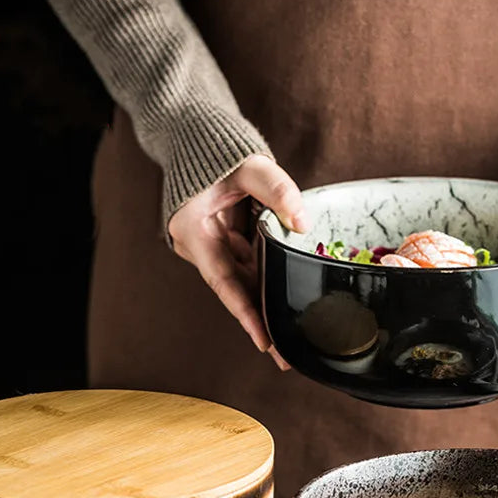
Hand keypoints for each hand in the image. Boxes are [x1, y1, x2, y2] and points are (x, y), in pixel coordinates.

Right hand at [168, 155, 309, 369]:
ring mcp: (217, 247)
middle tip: (285, 358)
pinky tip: (290, 304)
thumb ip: (277, 190)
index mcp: (194, 233)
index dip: (244, 313)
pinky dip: (270, 284)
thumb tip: (303, 224)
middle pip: (235, 291)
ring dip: (267, 308)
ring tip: (292, 340)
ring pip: (246, 283)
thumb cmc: (218, 151)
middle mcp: (203, 247)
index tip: (263, 342)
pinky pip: (252, 268)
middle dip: (260, 323)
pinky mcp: (230, 243)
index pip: (223, 282)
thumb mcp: (248, 164)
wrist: (197, 139)